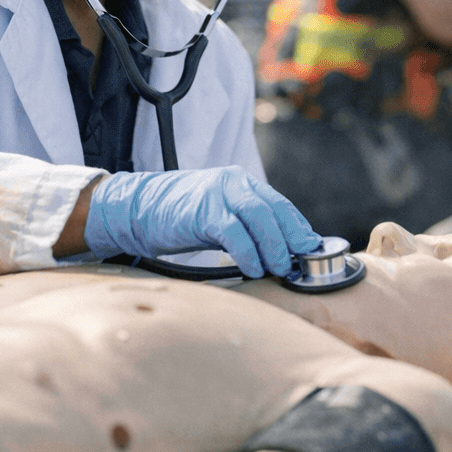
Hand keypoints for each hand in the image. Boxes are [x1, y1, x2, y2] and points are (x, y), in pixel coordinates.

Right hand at [84, 166, 320, 277]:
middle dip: (292, 239)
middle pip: (274, 210)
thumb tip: (280, 255)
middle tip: (299, 264)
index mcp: (242, 183)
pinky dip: (248, 252)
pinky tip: (254, 269)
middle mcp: (234, 183)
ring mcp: (217, 194)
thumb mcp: (220, 219)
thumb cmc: (182, 219)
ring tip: (281, 269)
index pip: (280, 205)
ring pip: (259, 218)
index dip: (299, 229)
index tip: (313, 251)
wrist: (138, 210)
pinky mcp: (202, 210)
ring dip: (274, 247)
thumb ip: (247, 230)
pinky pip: (233, 232)